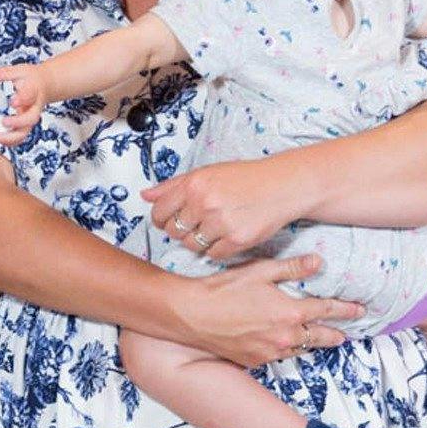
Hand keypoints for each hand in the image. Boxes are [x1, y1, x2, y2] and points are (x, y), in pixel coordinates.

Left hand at [0, 64, 50, 146]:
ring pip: (24, 132)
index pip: (30, 96)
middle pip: (30, 119)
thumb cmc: (32, 79)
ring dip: (8, 138)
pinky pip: (18, 137)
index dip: (22, 99)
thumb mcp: (20, 71)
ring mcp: (29, 118)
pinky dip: (7, 141)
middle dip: (17, 123)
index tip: (12, 100)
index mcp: (34, 91)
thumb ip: (6, 73)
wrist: (45, 85)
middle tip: (3, 122)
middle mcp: (33, 108)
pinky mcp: (24, 125)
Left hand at [143, 156, 312, 260]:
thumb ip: (173, 185)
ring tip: (214, 228)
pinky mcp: (237, 240)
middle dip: (182, 230)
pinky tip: (228, 235)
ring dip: (199, 240)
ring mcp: (220, 223)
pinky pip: (213, 254)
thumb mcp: (207, 173)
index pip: (159, 212)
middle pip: (174, 231)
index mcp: (193, 184)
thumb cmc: (244, 179)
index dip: (162, 219)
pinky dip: (218, 248)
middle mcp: (204, 203)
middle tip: (198, 223)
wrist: (281, 186)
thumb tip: (145, 195)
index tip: (170, 220)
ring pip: (192, 245)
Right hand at [170, 255, 360, 366]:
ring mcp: (270, 352)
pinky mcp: (254, 361)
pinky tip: (285, 343)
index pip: (327, 310)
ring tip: (320, 339)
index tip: (360, 309)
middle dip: (336, 333)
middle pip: (321, 337)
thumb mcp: (259, 271)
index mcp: (290, 312)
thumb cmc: (223, 289)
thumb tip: (318, 263)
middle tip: (346, 333)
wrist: (191, 314)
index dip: (346, 309)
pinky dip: (286, 349)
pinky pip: (279, 356)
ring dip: (312, 343)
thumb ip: (292, 268)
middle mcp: (285, 336)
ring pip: (301, 348)